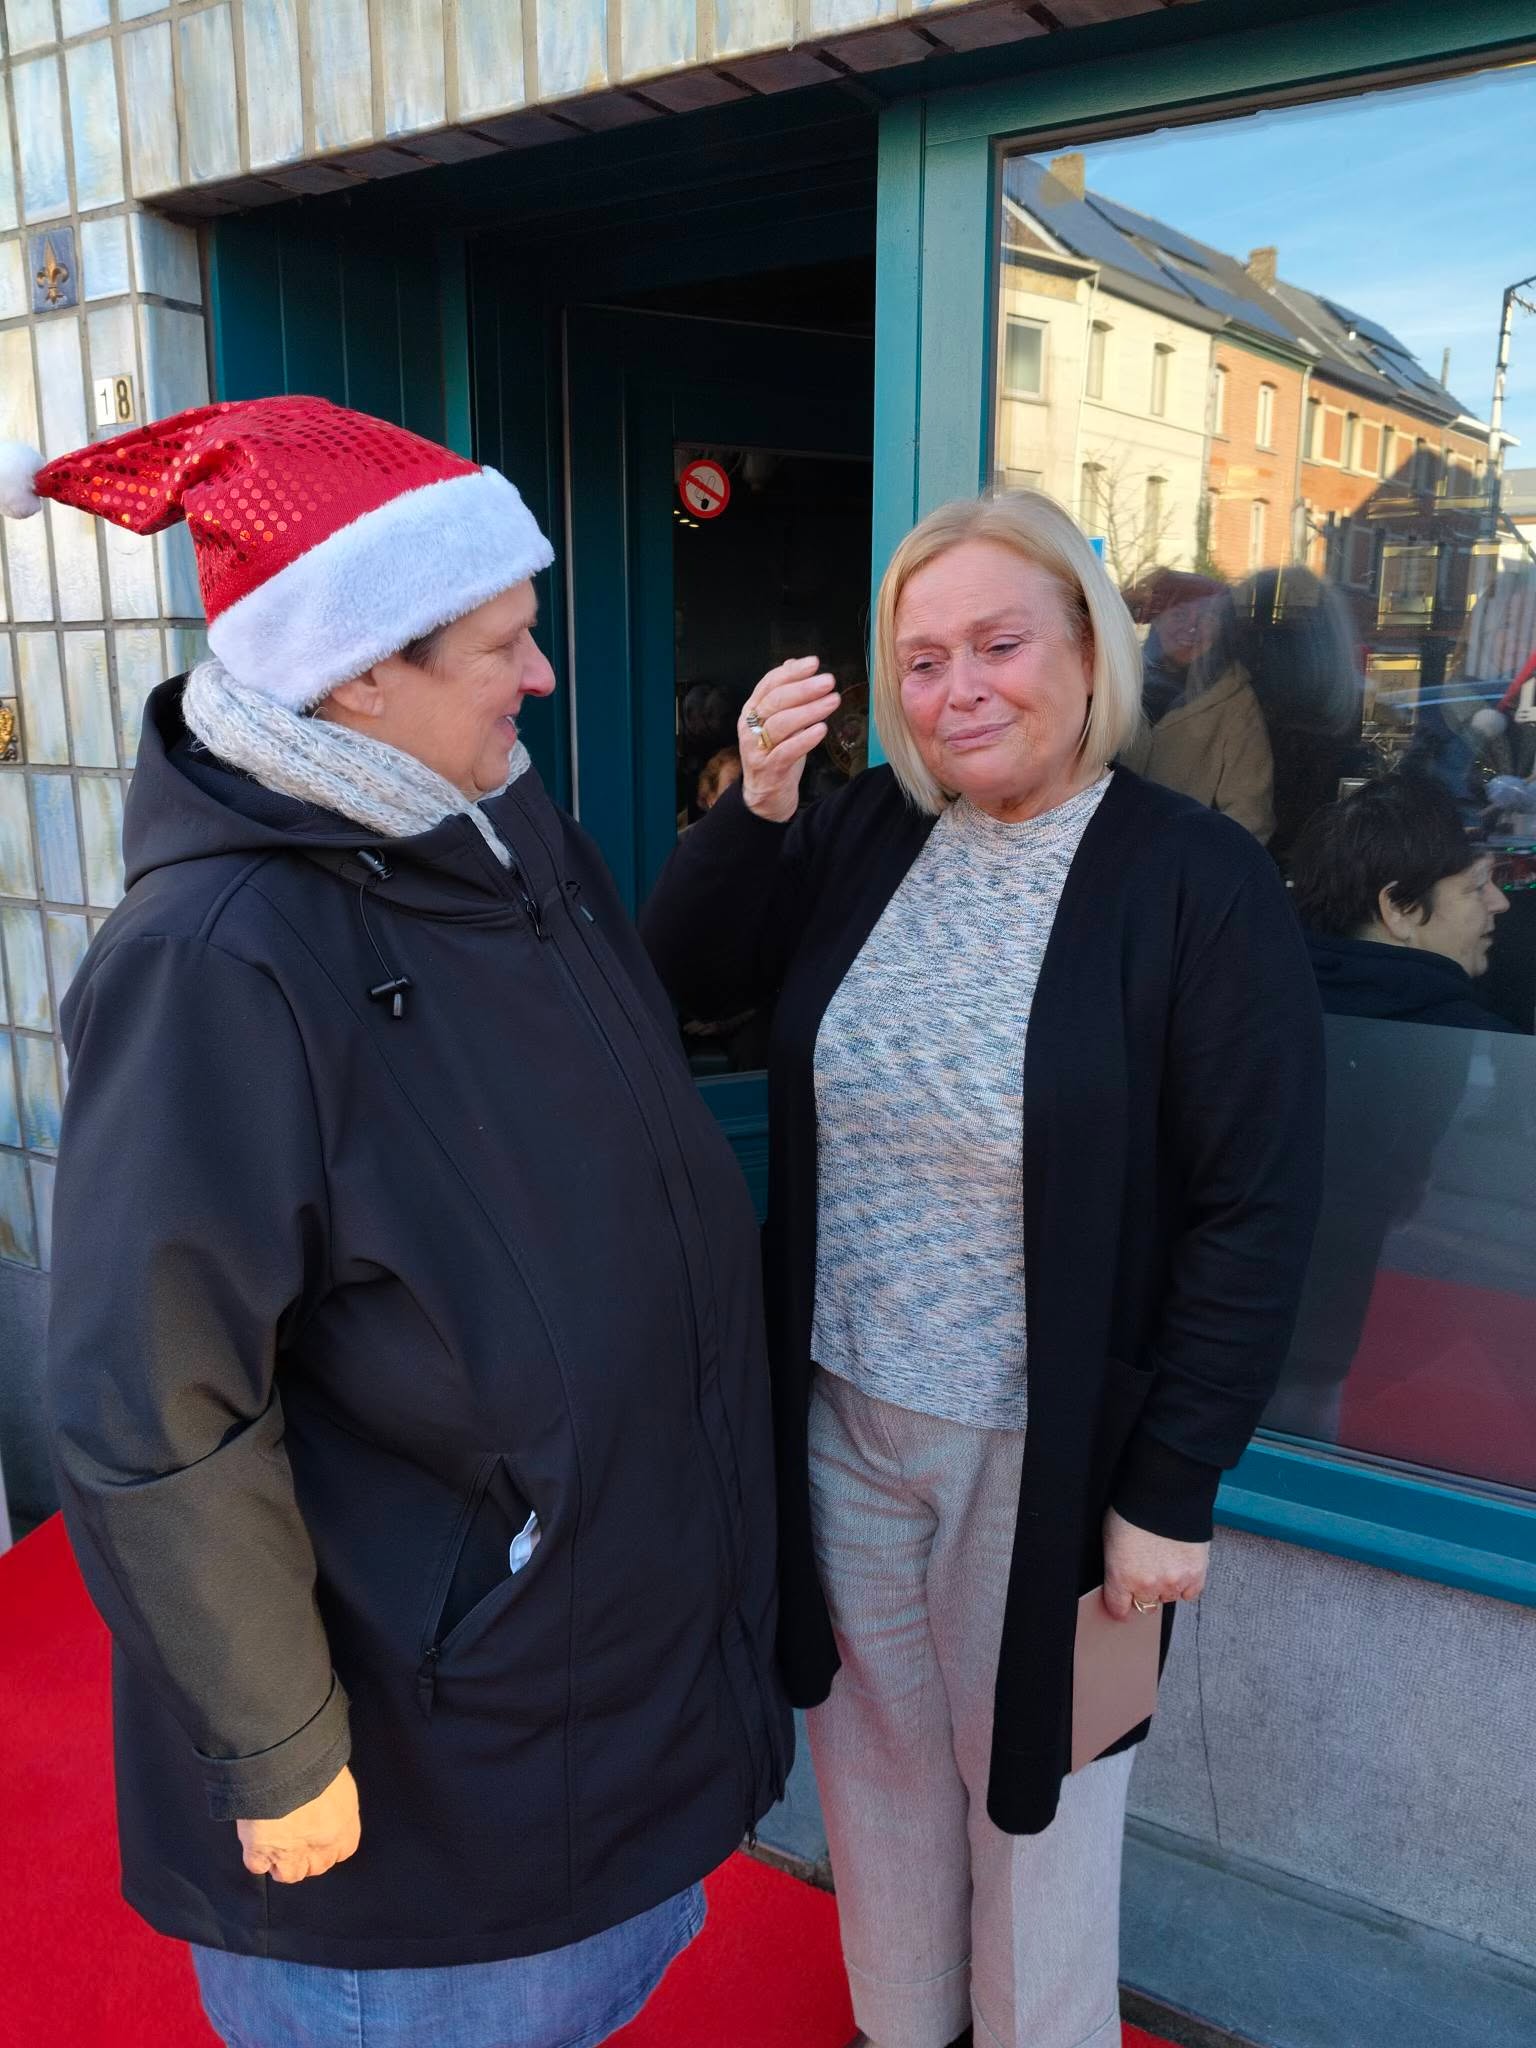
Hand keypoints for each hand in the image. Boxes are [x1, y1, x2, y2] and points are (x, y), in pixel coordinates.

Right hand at [237, 1765, 359, 1883]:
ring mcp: (288, 1853)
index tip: (320, 1837)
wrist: (286, 1764)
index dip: (329, 1845)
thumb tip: (329, 1802)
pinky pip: (257, 1866)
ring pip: (288, 1874)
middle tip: (297, 1838)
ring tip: (277, 1845)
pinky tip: (257, 1844)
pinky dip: (257, 1858)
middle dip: (308, 1856)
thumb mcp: (339, 1778)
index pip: (342, 1851)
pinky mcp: (259, 1851)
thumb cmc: (317, 1763)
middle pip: (316, 1866)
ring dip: (283, 1863)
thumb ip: (337, 1799)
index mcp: (344, 1826)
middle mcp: (319, 1846)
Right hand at [738, 657, 840, 822]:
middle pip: (775, 701)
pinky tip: (822, 729)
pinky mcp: (769, 770)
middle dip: (804, 688)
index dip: (791, 672)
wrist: (765, 798)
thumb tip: (793, 663)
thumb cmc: (776, 756)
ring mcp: (757, 749)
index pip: (769, 684)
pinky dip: (804, 739)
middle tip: (829, 681)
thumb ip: (785, 694)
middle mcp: (750, 726)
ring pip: (781, 724)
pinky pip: (787, 751)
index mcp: (753, 710)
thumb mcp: (780, 722)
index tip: (814, 663)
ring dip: (809, 710)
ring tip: (833, 701)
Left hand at [1101, 1508, 1208, 1621]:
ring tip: (1164, 1561)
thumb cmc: (1133, 1508)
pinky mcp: (1196, 1574)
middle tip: (1146, 1572)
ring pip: (1168, 1597)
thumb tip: (1119, 1580)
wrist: (1166, 1492)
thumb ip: (1116, 1567)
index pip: (1119, 1610)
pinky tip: (1181, 1566)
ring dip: (1165, 1585)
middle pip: (1145, 1605)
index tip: (1122, 1603)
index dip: (1120, 1606)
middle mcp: (1147, 1584)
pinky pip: (1190, 1593)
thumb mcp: (1111, 1539)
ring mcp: (1174, 1581)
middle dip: (1143, 1592)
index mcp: (1121, 1576)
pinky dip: (1186, 1583)